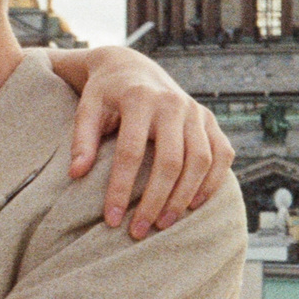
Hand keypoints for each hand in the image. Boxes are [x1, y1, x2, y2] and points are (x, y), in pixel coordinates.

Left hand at [65, 49, 233, 239]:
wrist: (132, 67)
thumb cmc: (105, 94)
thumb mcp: (87, 108)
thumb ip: (82, 139)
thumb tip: (76, 174)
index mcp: (139, 98)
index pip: (131, 151)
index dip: (121, 189)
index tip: (112, 219)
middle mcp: (173, 103)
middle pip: (170, 160)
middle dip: (156, 201)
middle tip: (139, 231)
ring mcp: (196, 111)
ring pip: (200, 160)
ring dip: (184, 197)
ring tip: (164, 224)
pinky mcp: (210, 119)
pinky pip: (222, 154)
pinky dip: (212, 182)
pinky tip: (193, 204)